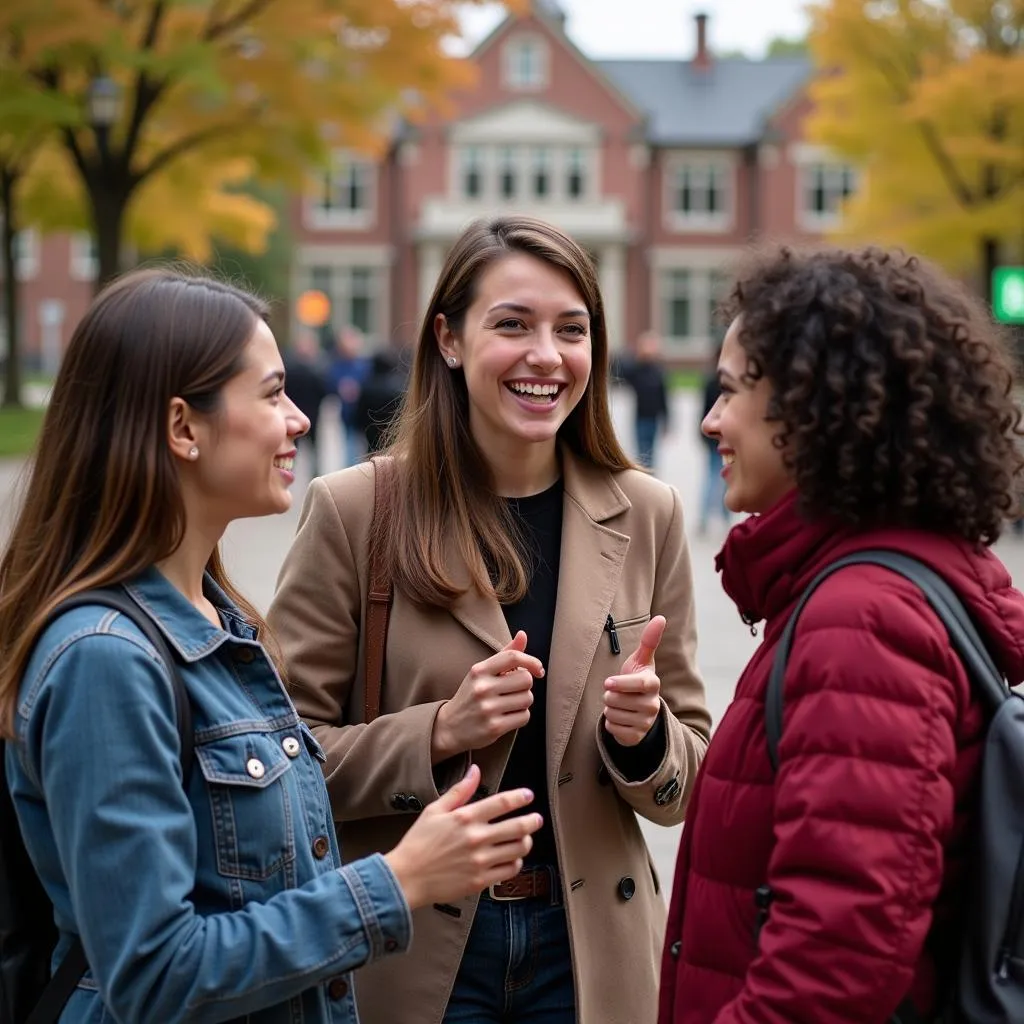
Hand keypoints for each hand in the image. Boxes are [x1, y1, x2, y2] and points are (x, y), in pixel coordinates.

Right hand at [384, 764, 541, 908]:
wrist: (406, 878)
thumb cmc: (418, 842)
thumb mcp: (435, 810)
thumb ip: (459, 791)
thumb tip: (475, 770)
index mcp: (465, 817)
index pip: (501, 803)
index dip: (519, 797)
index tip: (528, 795)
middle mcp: (476, 838)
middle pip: (517, 827)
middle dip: (532, 821)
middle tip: (536, 818)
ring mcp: (480, 861)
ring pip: (517, 849)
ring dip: (526, 842)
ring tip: (525, 838)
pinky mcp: (480, 881)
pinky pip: (509, 871)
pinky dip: (516, 863)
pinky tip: (513, 858)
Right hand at [431, 631, 542, 760]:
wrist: (450, 727)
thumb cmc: (471, 695)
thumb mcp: (482, 672)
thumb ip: (504, 654)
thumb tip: (523, 634)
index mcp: (479, 670)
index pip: (513, 657)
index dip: (532, 661)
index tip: (538, 670)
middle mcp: (482, 687)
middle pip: (526, 679)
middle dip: (525, 686)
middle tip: (513, 691)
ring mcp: (488, 708)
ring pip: (528, 699)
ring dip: (523, 702)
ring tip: (509, 704)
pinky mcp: (494, 727)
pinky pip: (524, 716)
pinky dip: (521, 716)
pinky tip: (507, 716)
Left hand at [602, 615, 665, 746]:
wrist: (638, 710)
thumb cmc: (636, 680)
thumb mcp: (641, 661)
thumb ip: (649, 640)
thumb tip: (661, 618)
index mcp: (653, 684)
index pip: (638, 684)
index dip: (621, 684)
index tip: (608, 682)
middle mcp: (653, 704)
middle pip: (617, 700)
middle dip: (610, 695)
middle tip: (617, 693)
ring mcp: (646, 722)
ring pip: (612, 714)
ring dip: (609, 709)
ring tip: (619, 705)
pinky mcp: (636, 736)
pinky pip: (612, 729)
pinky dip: (610, 723)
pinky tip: (620, 718)